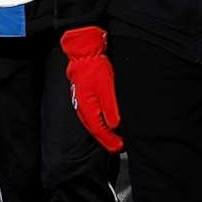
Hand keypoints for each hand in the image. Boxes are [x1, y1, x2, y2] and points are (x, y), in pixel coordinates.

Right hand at [61, 26, 123, 152]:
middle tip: (119, 145)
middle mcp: (83, 110)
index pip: (100, 132)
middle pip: (96, 131)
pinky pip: (92, 116)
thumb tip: (114, 126)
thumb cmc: (95, 70)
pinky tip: (106, 121)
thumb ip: (111, 110)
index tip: (120, 147)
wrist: (84, 54)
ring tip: (115, 136)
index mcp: (88, 110)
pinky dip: (100, 122)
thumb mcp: (107, 90)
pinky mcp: (84, 98)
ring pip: (93, 124)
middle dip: (108, 139)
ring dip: (104, 132)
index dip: (110, 142)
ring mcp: (82, 104)